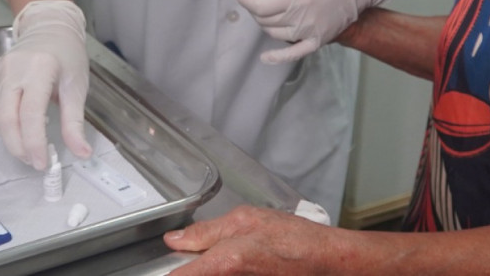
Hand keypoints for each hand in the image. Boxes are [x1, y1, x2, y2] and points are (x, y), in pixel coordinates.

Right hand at [0, 0, 92, 169]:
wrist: (50, 27)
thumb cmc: (67, 54)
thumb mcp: (77, 86)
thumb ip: (75, 122)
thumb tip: (82, 153)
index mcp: (40, 68)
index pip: (30, 114)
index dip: (34, 143)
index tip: (43, 162)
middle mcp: (14, 69)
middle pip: (7, 119)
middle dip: (18, 147)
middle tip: (34, 161)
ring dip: (11, 139)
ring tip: (29, 149)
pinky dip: (5, 125)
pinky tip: (19, 131)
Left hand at [164, 205, 334, 274]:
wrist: (325, 262)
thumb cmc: (293, 240)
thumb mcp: (246, 220)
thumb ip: (205, 231)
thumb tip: (176, 239)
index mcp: (222, 264)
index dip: (169, 271)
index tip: (164, 265)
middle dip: (191, 268)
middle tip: (194, 258)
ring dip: (206, 269)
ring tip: (231, 258)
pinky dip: (224, 273)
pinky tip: (236, 265)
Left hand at [235, 0, 403, 63]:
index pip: (260, 4)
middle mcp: (305, 16)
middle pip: (264, 18)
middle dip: (253, 5)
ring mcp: (312, 30)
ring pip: (274, 32)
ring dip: (263, 20)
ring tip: (267, 6)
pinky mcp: (320, 39)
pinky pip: (295, 53)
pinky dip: (278, 57)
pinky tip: (265, 57)